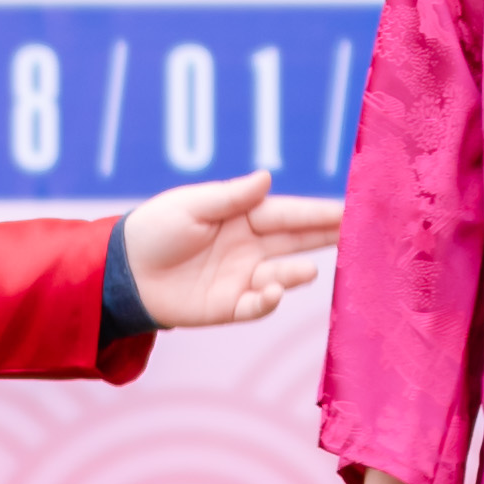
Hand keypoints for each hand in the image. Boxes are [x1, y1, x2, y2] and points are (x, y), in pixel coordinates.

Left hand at [124, 171, 343, 329]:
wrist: (123, 272)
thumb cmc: (155, 229)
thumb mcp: (191, 205)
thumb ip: (231, 197)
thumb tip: (267, 178)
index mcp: (245, 216)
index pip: (290, 212)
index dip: (320, 212)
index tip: (352, 209)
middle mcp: (252, 246)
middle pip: (297, 241)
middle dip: (327, 238)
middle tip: (360, 238)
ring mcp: (244, 277)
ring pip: (282, 275)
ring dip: (296, 274)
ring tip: (308, 271)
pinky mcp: (230, 306)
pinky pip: (257, 305)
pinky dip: (268, 301)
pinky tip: (272, 292)